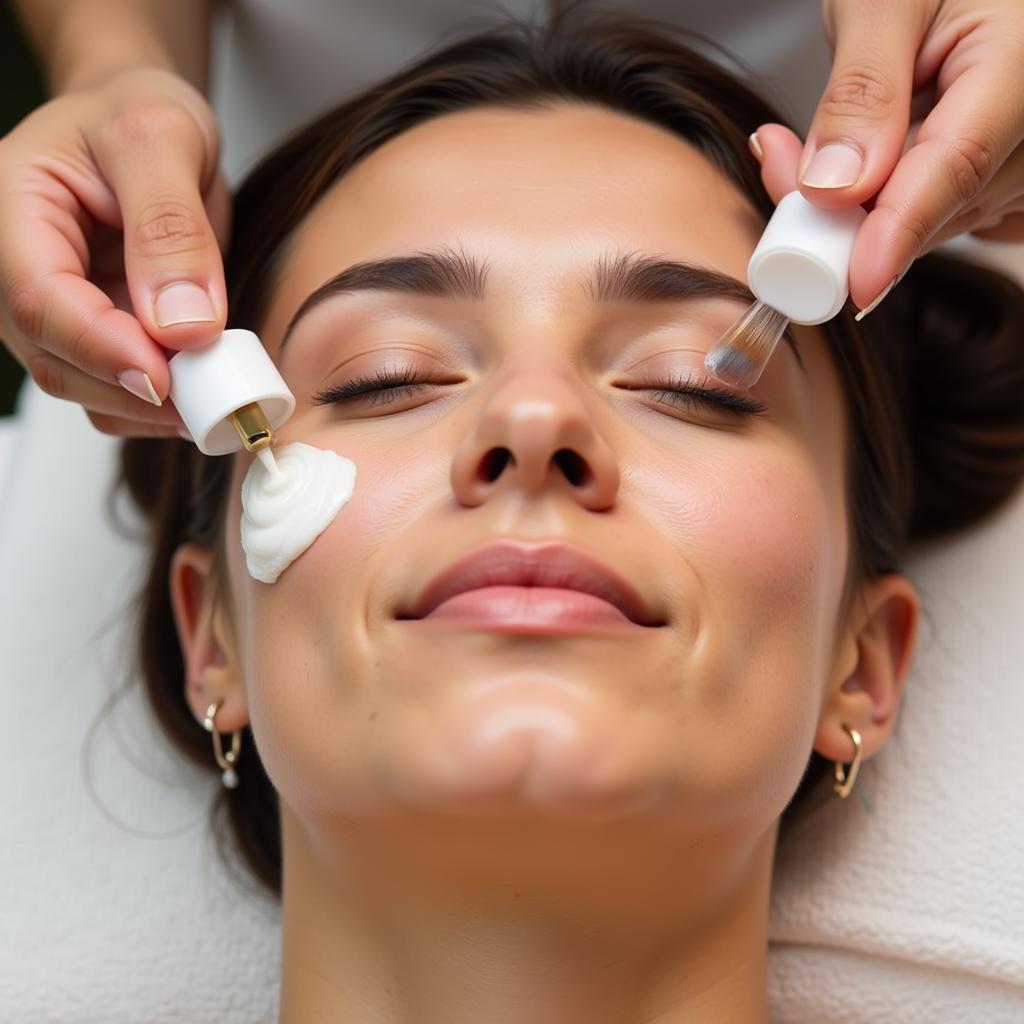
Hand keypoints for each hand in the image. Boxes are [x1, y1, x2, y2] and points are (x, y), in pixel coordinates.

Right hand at [0, 66, 229, 436]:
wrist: (145, 125)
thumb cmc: (139, 113)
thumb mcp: (163, 139)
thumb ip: (171, 229)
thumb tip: (183, 326)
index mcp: (12, 210)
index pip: (39, 301)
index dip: (103, 349)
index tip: (168, 376)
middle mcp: (18, 268)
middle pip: (56, 359)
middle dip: (135, 390)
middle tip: (213, 396)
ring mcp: (56, 308)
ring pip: (85, 386)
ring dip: (153, 406)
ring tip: (218, 393)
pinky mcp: (95, 331)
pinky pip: (118, 387)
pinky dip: (162, 402)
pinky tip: (206, 388)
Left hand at [752, 0, 1023, 315]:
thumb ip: (861, 90)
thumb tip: (834, 188)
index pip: (957, 165)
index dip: (899, 232)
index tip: (855, 283)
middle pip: (942, 206)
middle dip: (850, 212)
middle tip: (774, 163)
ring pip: (938, 217)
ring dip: (863, 206)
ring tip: (812, 145)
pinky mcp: (1006, 171)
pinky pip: (946, 210)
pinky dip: (889, 201)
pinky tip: (865, 158)